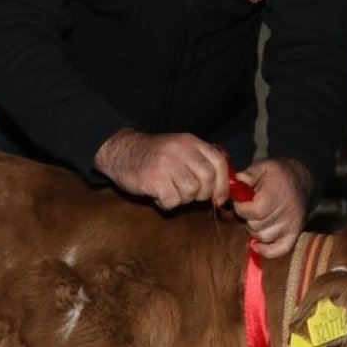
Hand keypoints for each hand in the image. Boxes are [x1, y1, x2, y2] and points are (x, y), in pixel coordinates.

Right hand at [94, 129, 230, 209]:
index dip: (223, 184)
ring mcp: (167, 164)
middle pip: (207, 179)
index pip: (219, 162)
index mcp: (191, 142)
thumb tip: (222, 191)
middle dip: (203, 194)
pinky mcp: (154, 179)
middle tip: (190, 195)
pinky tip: (158, 194)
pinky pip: (172, 201)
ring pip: (191, 192)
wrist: (122, 152)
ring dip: (183, 198)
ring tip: (170, 191)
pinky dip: (167, 203)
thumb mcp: (180, 150)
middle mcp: (181, 150)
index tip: (219, 198)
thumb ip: (201, 164)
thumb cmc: (155, 157)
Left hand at [233, 157, 311, 258]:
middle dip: (247, 217)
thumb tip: (237, 181)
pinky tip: (257, 245)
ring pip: (264, 237)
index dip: (241, 208)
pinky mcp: (295, 233)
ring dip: (255, 229)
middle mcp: (285, 212)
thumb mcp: (263, 166)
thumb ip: (249, 174)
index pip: (252, 212)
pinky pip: (280, 249)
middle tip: (248, 208)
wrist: (301, 178)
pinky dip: (267, 250)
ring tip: (256, 217)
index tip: (241, 201)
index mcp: (275, 196)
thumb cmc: (278, 173)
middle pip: (256, 225)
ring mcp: (291, 225)